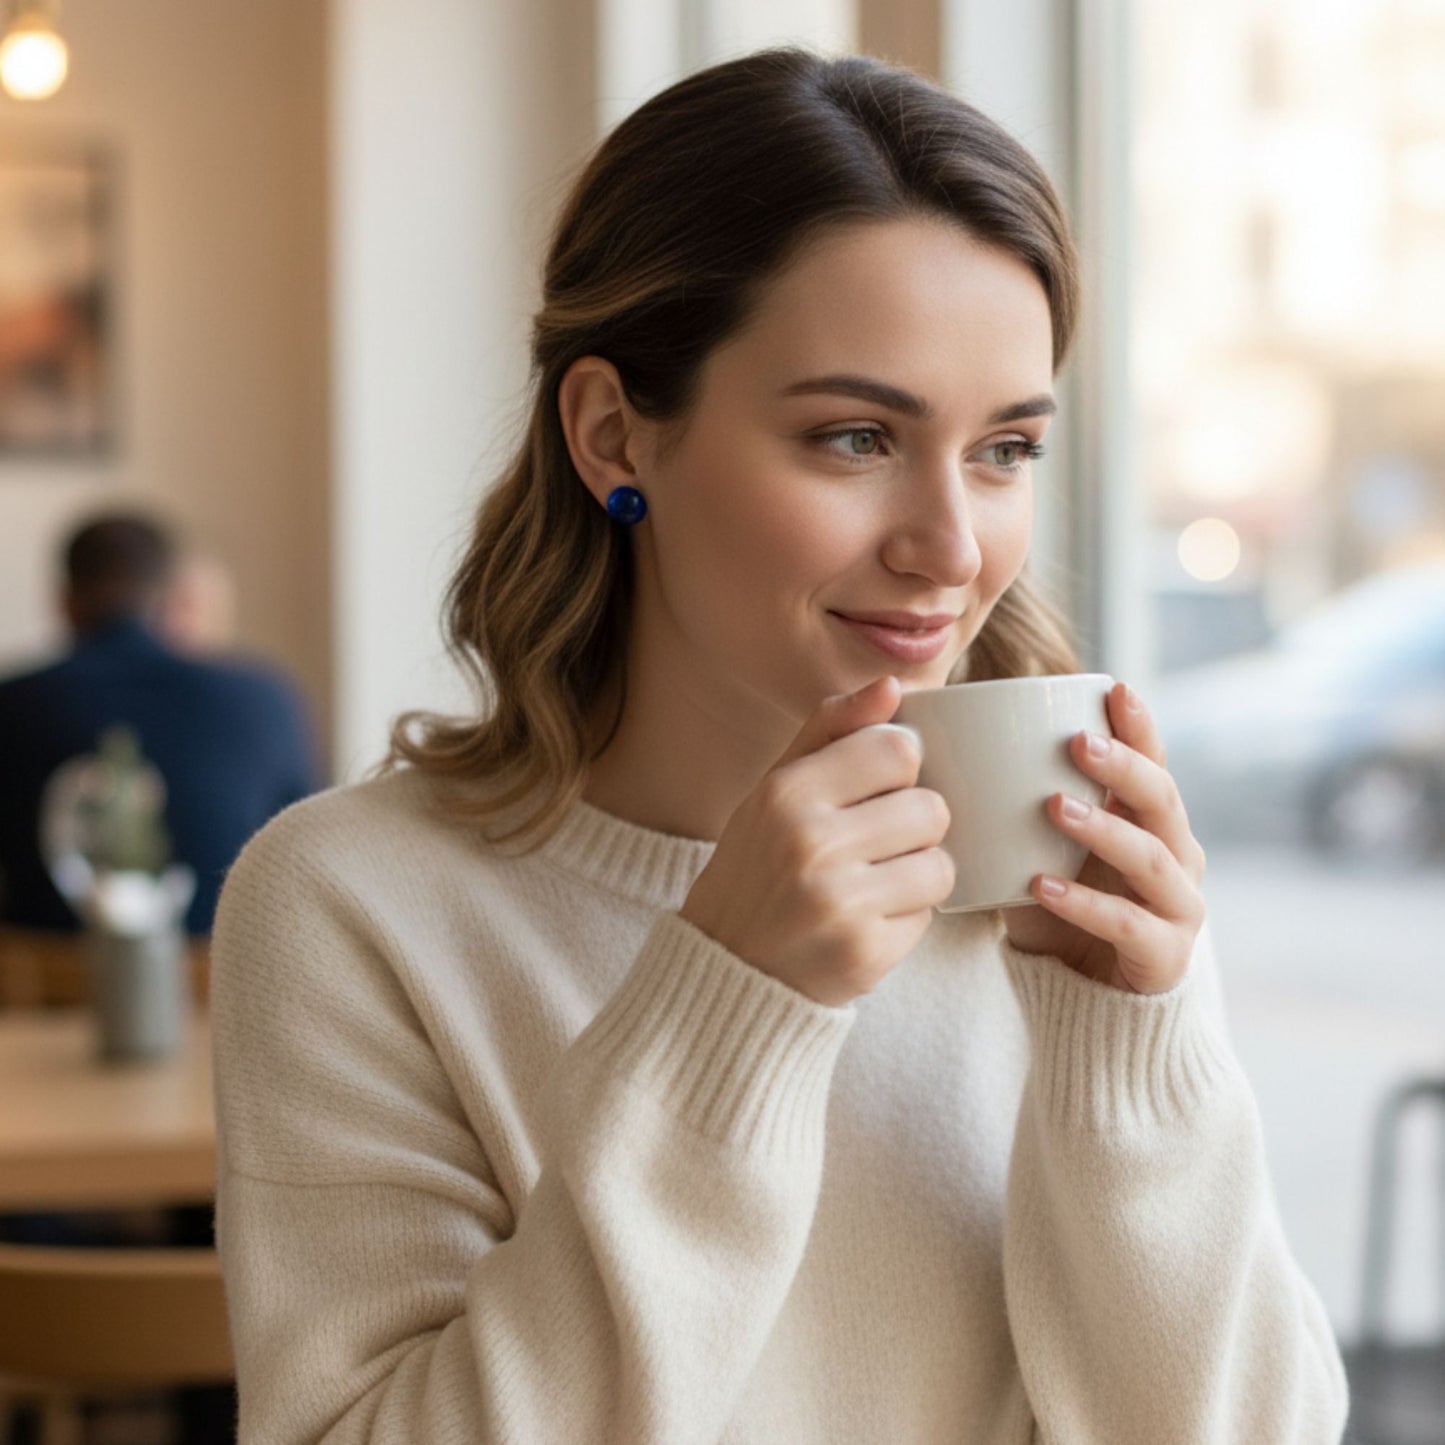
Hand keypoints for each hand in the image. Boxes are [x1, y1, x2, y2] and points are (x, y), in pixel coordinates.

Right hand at [680, 675, 954, 1007]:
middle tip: (873, 848)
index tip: (875, 793)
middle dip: (913, 828)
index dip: (899, 771)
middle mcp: (811, 844)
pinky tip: (864, 923)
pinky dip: (905, 920)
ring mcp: (839, 904)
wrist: (725, 969)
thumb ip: (831, 729)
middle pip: (931, 809)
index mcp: (787, 793)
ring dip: (918, 876)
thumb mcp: (775, 788)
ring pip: (940, 866)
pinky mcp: (864, 955)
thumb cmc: (758, 866)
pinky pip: (928, 918)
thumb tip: (895, 686)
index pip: (898, 750)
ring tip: (873, 886)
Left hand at [1000, 682, 1207, 993]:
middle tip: (1078, 742)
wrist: (1090, 1003)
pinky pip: (1127, 924)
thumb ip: (1018, 805)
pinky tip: (1040, 886)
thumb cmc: (1060, 913)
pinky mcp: (1166, 956)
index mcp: (1151, 824)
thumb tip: (949, 745)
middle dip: (1124, 766)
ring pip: (1151, 858)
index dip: (1140, 727)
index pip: (1153, 763)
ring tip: (1054, 806)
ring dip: (1103, 828)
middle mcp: (1177, 857)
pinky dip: (1083, 904)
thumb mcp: (1039, 852)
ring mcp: (1179, 907)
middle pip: (1161, 800)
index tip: (1114, 689)